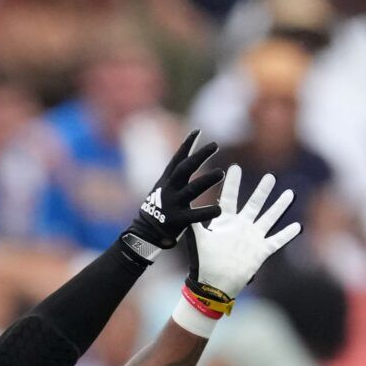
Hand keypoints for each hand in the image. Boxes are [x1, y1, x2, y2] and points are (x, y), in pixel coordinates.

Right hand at [121, 130, 221, 258]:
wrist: (144, 234)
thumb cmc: (157, 209)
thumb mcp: (162, 188)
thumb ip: (175, 175)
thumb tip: (187, 155)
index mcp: (166, 181)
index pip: (178, 159)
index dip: (187, 144)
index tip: (198, 131)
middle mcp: (169, 189)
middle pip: (185, 168)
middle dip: (199, 156)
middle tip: (215, 145)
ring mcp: (173, 204)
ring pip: (192, 189)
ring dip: (206, 180)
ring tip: (221, 172)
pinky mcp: (177, 220)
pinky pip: (195, 216)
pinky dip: (207, 213)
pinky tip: (219, 210)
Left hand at [190, 165, 299, 298]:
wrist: (214, 284)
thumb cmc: (203, 262)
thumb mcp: (198, 239)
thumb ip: (193, 222)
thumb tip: (182, 206)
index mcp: (225, 222)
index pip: (230, 198)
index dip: (232, 183)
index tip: (235, 167)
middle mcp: (241, 226)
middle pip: (254, 204)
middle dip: (263, 190)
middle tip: (270, 176)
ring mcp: (253, 238)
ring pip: (269, 218)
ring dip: (279, 206)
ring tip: (290, 193)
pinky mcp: (261, 251)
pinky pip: (277, 240)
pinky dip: (287, 234)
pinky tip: (298, 226)